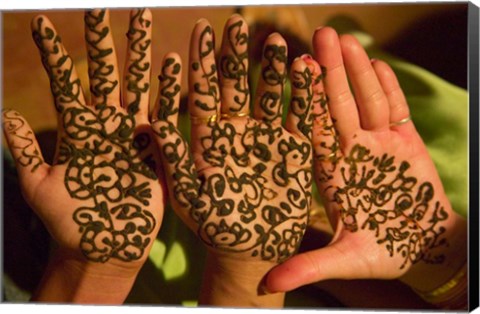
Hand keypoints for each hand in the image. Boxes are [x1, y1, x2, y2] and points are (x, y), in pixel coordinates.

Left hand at [2, 8, 175, 302]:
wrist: (104, 245)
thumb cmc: (68, 222)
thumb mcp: (39, 187)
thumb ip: (27, 151)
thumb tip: (6, 113)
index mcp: (77, 130)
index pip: (64, 83)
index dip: (54, 54)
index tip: (41, 22)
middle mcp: (106, 125)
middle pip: (106, 73)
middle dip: (104, 39)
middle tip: (102, 4)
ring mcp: (133, 134)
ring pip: (137, 83)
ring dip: (140, 52)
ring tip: (143, 17)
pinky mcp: (157, 148)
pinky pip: (164, 113)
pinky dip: (168, 88)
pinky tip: (172, 62)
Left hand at [152, 14, 313, 305]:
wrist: (251, 248)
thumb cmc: (215, 226)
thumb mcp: (188, 195)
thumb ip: (172, 160)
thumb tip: (151, 124)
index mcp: (208, 138)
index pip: (203, 92)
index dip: (201, 61)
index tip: (200, 29)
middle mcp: (237, 131)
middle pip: (236, 85)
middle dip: (236, 54)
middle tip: (237, 22)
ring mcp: (267, 138)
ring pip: (269, 95)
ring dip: (272, 69)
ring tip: (274, 41)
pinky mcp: (295, 149)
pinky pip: (301, 118)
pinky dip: (305, 96)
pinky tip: (308, 70)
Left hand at [265, 27, 466, 296]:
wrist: (423, 249)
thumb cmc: (383, 255)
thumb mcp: (345, 260)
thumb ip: (309, 266)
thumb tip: (267, 285)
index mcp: (331, 172)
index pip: (317, 129)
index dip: (308, 100)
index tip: (296, 69)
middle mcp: (351, 152)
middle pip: (339, 106)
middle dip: (329, 72)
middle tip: (318, 37)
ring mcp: (379, 145)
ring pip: (366, 101)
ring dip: (356, 72)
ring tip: (346, 40)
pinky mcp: (405, 144)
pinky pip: (395, 111)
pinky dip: (389, 88)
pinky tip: (378, 64)